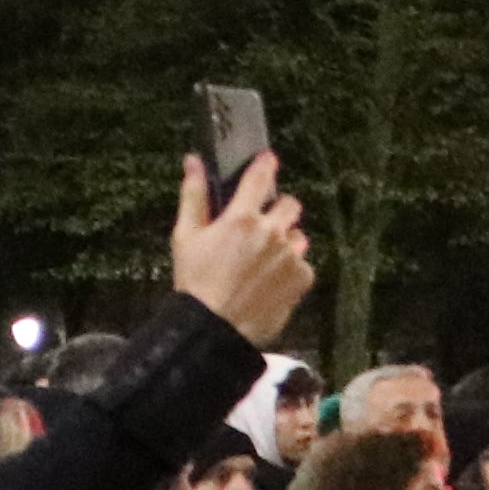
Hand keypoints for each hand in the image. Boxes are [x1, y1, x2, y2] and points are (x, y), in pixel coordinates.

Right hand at [164, 154, 318, 344]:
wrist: (213, 329)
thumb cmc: (195, 283)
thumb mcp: (185, 237)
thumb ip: (193, 195)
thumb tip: (193, 162)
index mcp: (241, 218)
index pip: (260, 178)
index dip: (266, 165)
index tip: (268, 160)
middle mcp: (271, 232)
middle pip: (290, 205)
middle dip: (279, 210)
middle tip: (263, 226)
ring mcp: (290, 256)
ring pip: (297, 237)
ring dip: (285, 244)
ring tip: (264, 262)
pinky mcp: (302, 278)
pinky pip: (302, 265)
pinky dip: (290, 271)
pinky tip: (270, 283)